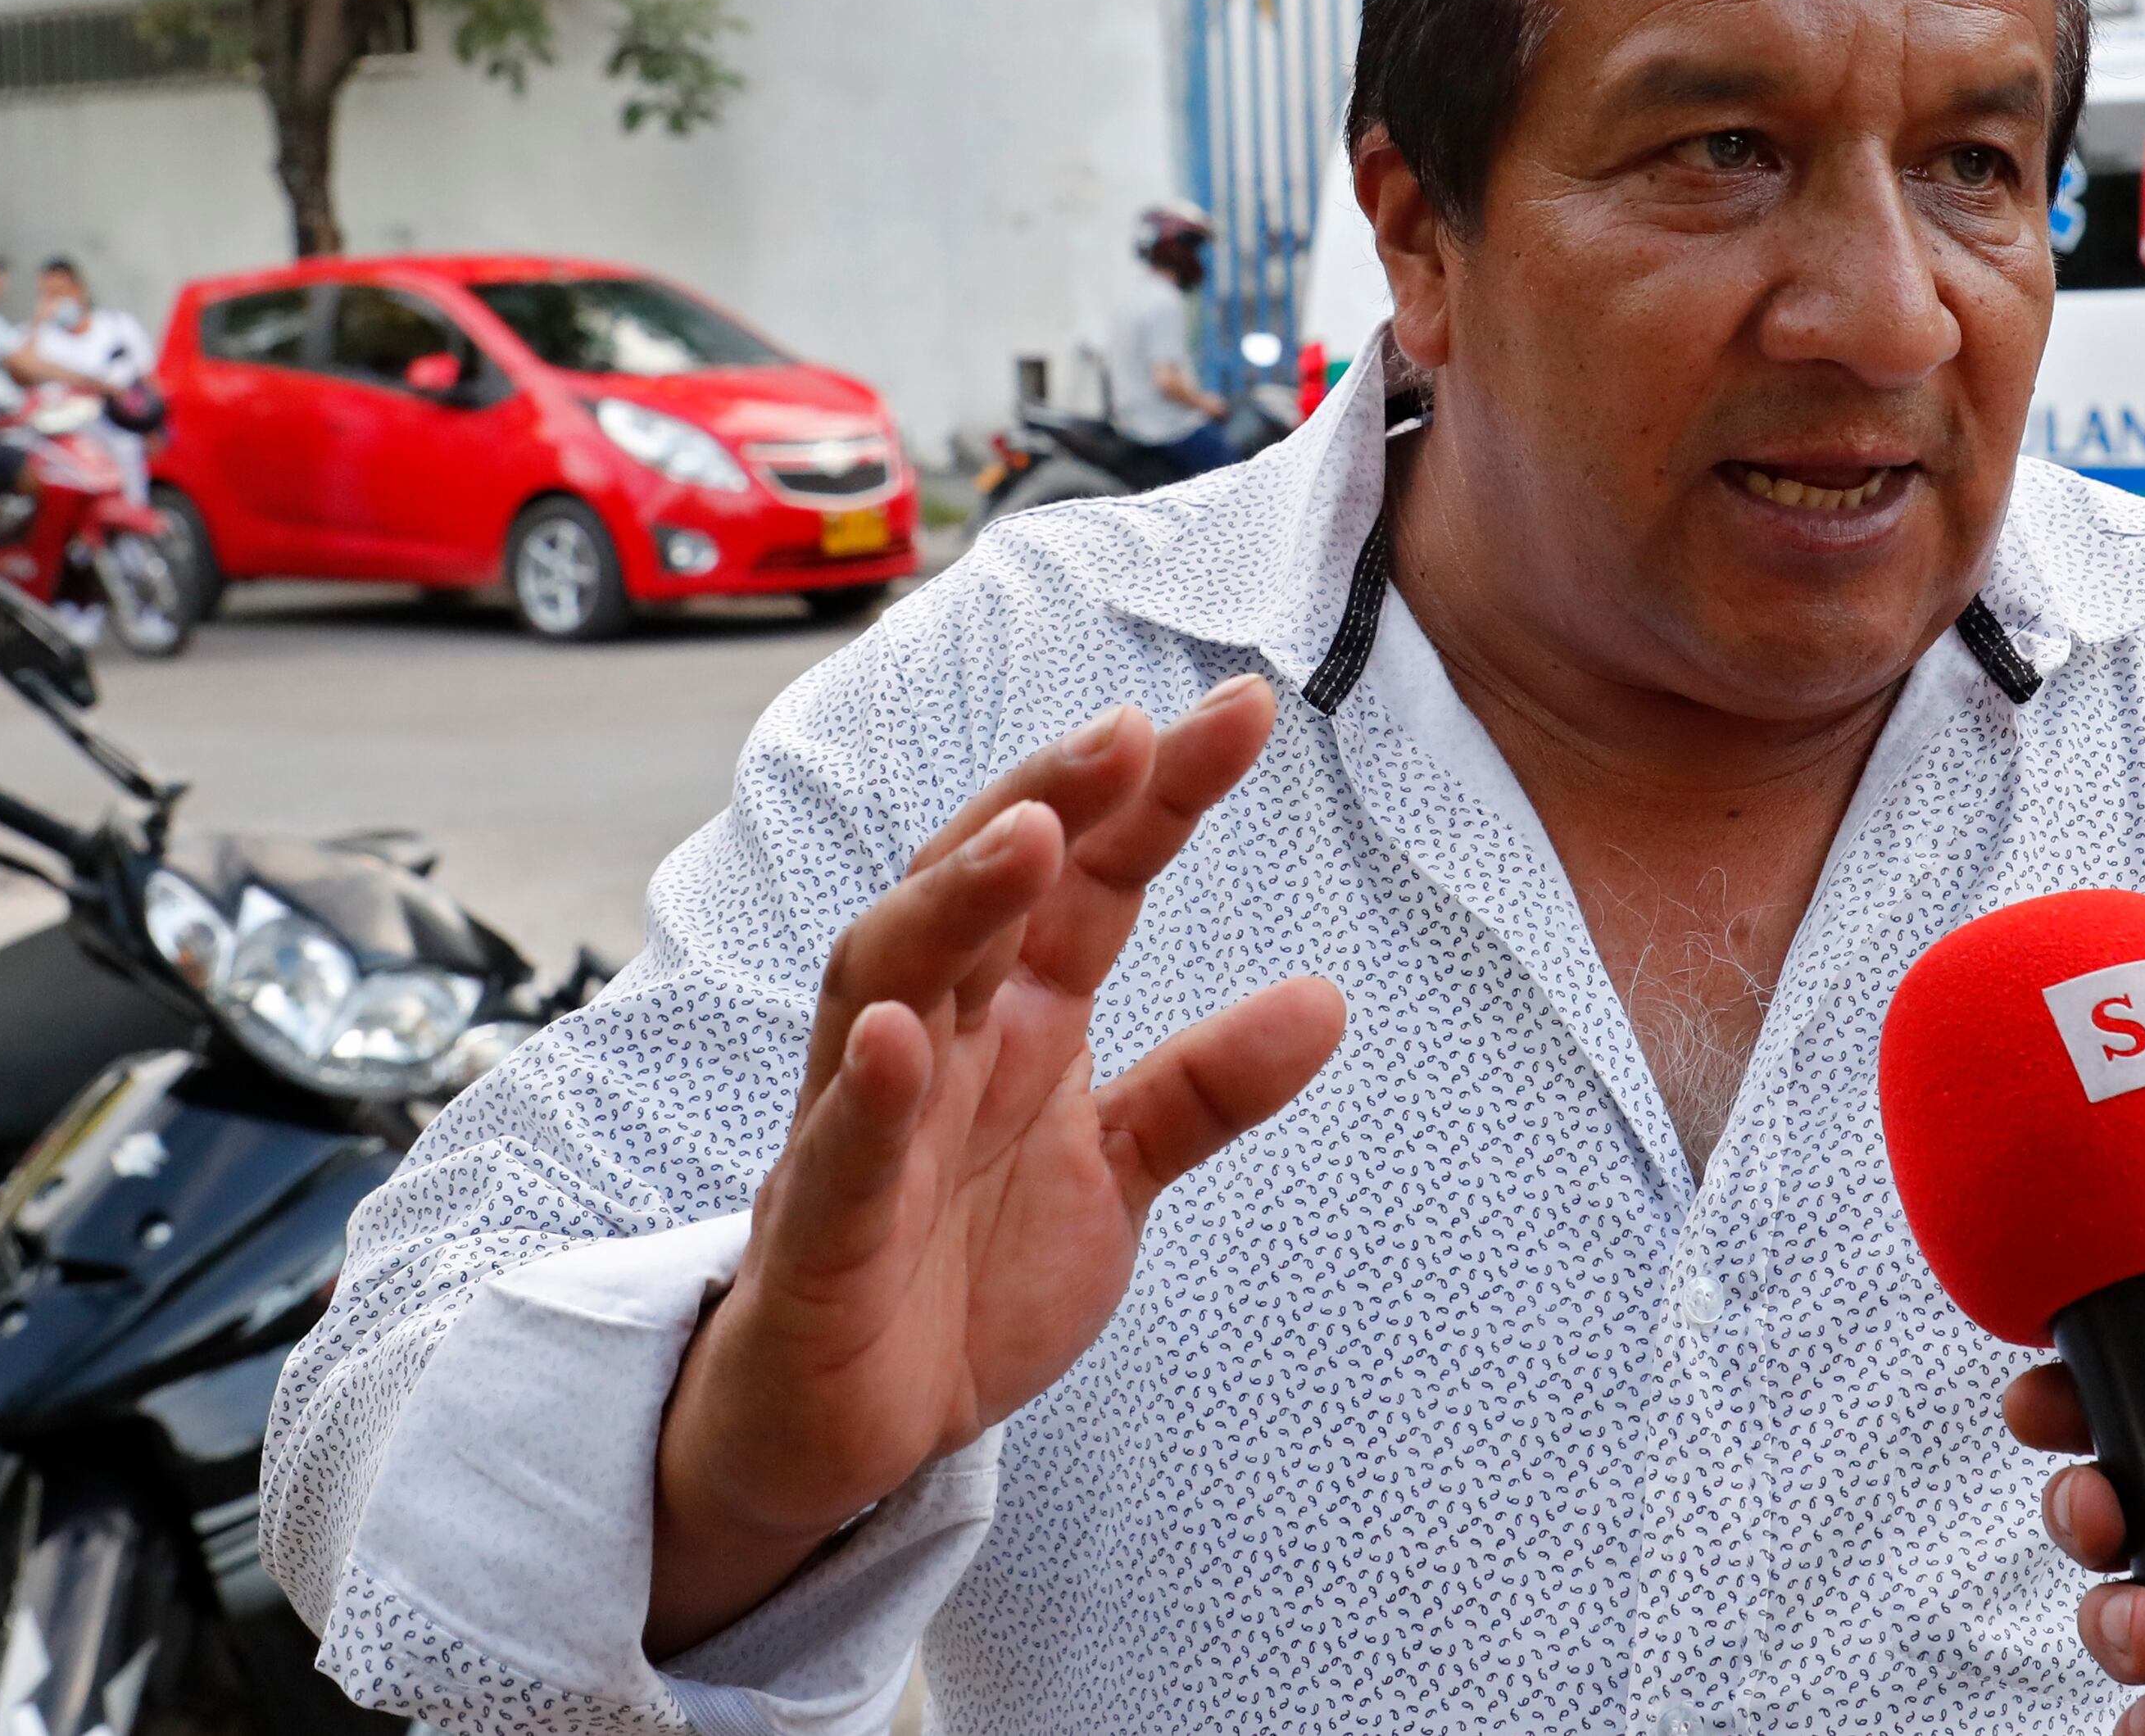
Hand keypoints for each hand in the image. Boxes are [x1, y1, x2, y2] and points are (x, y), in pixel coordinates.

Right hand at [645, 678, 1343, 1651]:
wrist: (848, 1433)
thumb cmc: (963, 1275)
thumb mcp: (1116, 1176)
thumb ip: (1204, 1090)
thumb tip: (1327, 998)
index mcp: (1013, 1017)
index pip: (1088, 880)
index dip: (1155, 795)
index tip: (1244, 711)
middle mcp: (934, 1039)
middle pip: (977, 889)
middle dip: (1049, 800)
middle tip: (1129, 734)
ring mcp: (865, 1125)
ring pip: (887, 979)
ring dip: (954, 904)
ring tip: (1027, 839)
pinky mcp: (817, 1235)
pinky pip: (836, 1153)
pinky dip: (865, 1095)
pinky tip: (897, 1041)